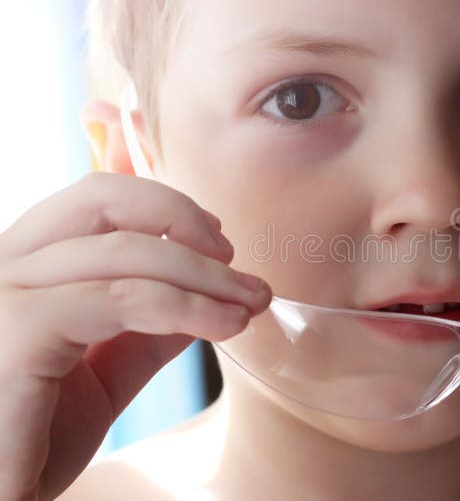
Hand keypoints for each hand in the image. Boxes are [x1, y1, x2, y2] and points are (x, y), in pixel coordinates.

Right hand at [0, 172, 270, 500]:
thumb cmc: (31, 442)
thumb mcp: (101, 375)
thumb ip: (143, 332)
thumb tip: (203, 299)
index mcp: (20, 268)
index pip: (93, 199)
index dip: (164, 206)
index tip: (218, 241)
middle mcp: (2, 268)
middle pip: (105, 201)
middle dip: (187, 225)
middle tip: (243, 272)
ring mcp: (2, 296)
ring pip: (125, 253)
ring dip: (206, 277)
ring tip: (252, 304)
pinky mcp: (16, 335)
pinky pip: (120, 301)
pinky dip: (186, 307)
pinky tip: (226, 325)